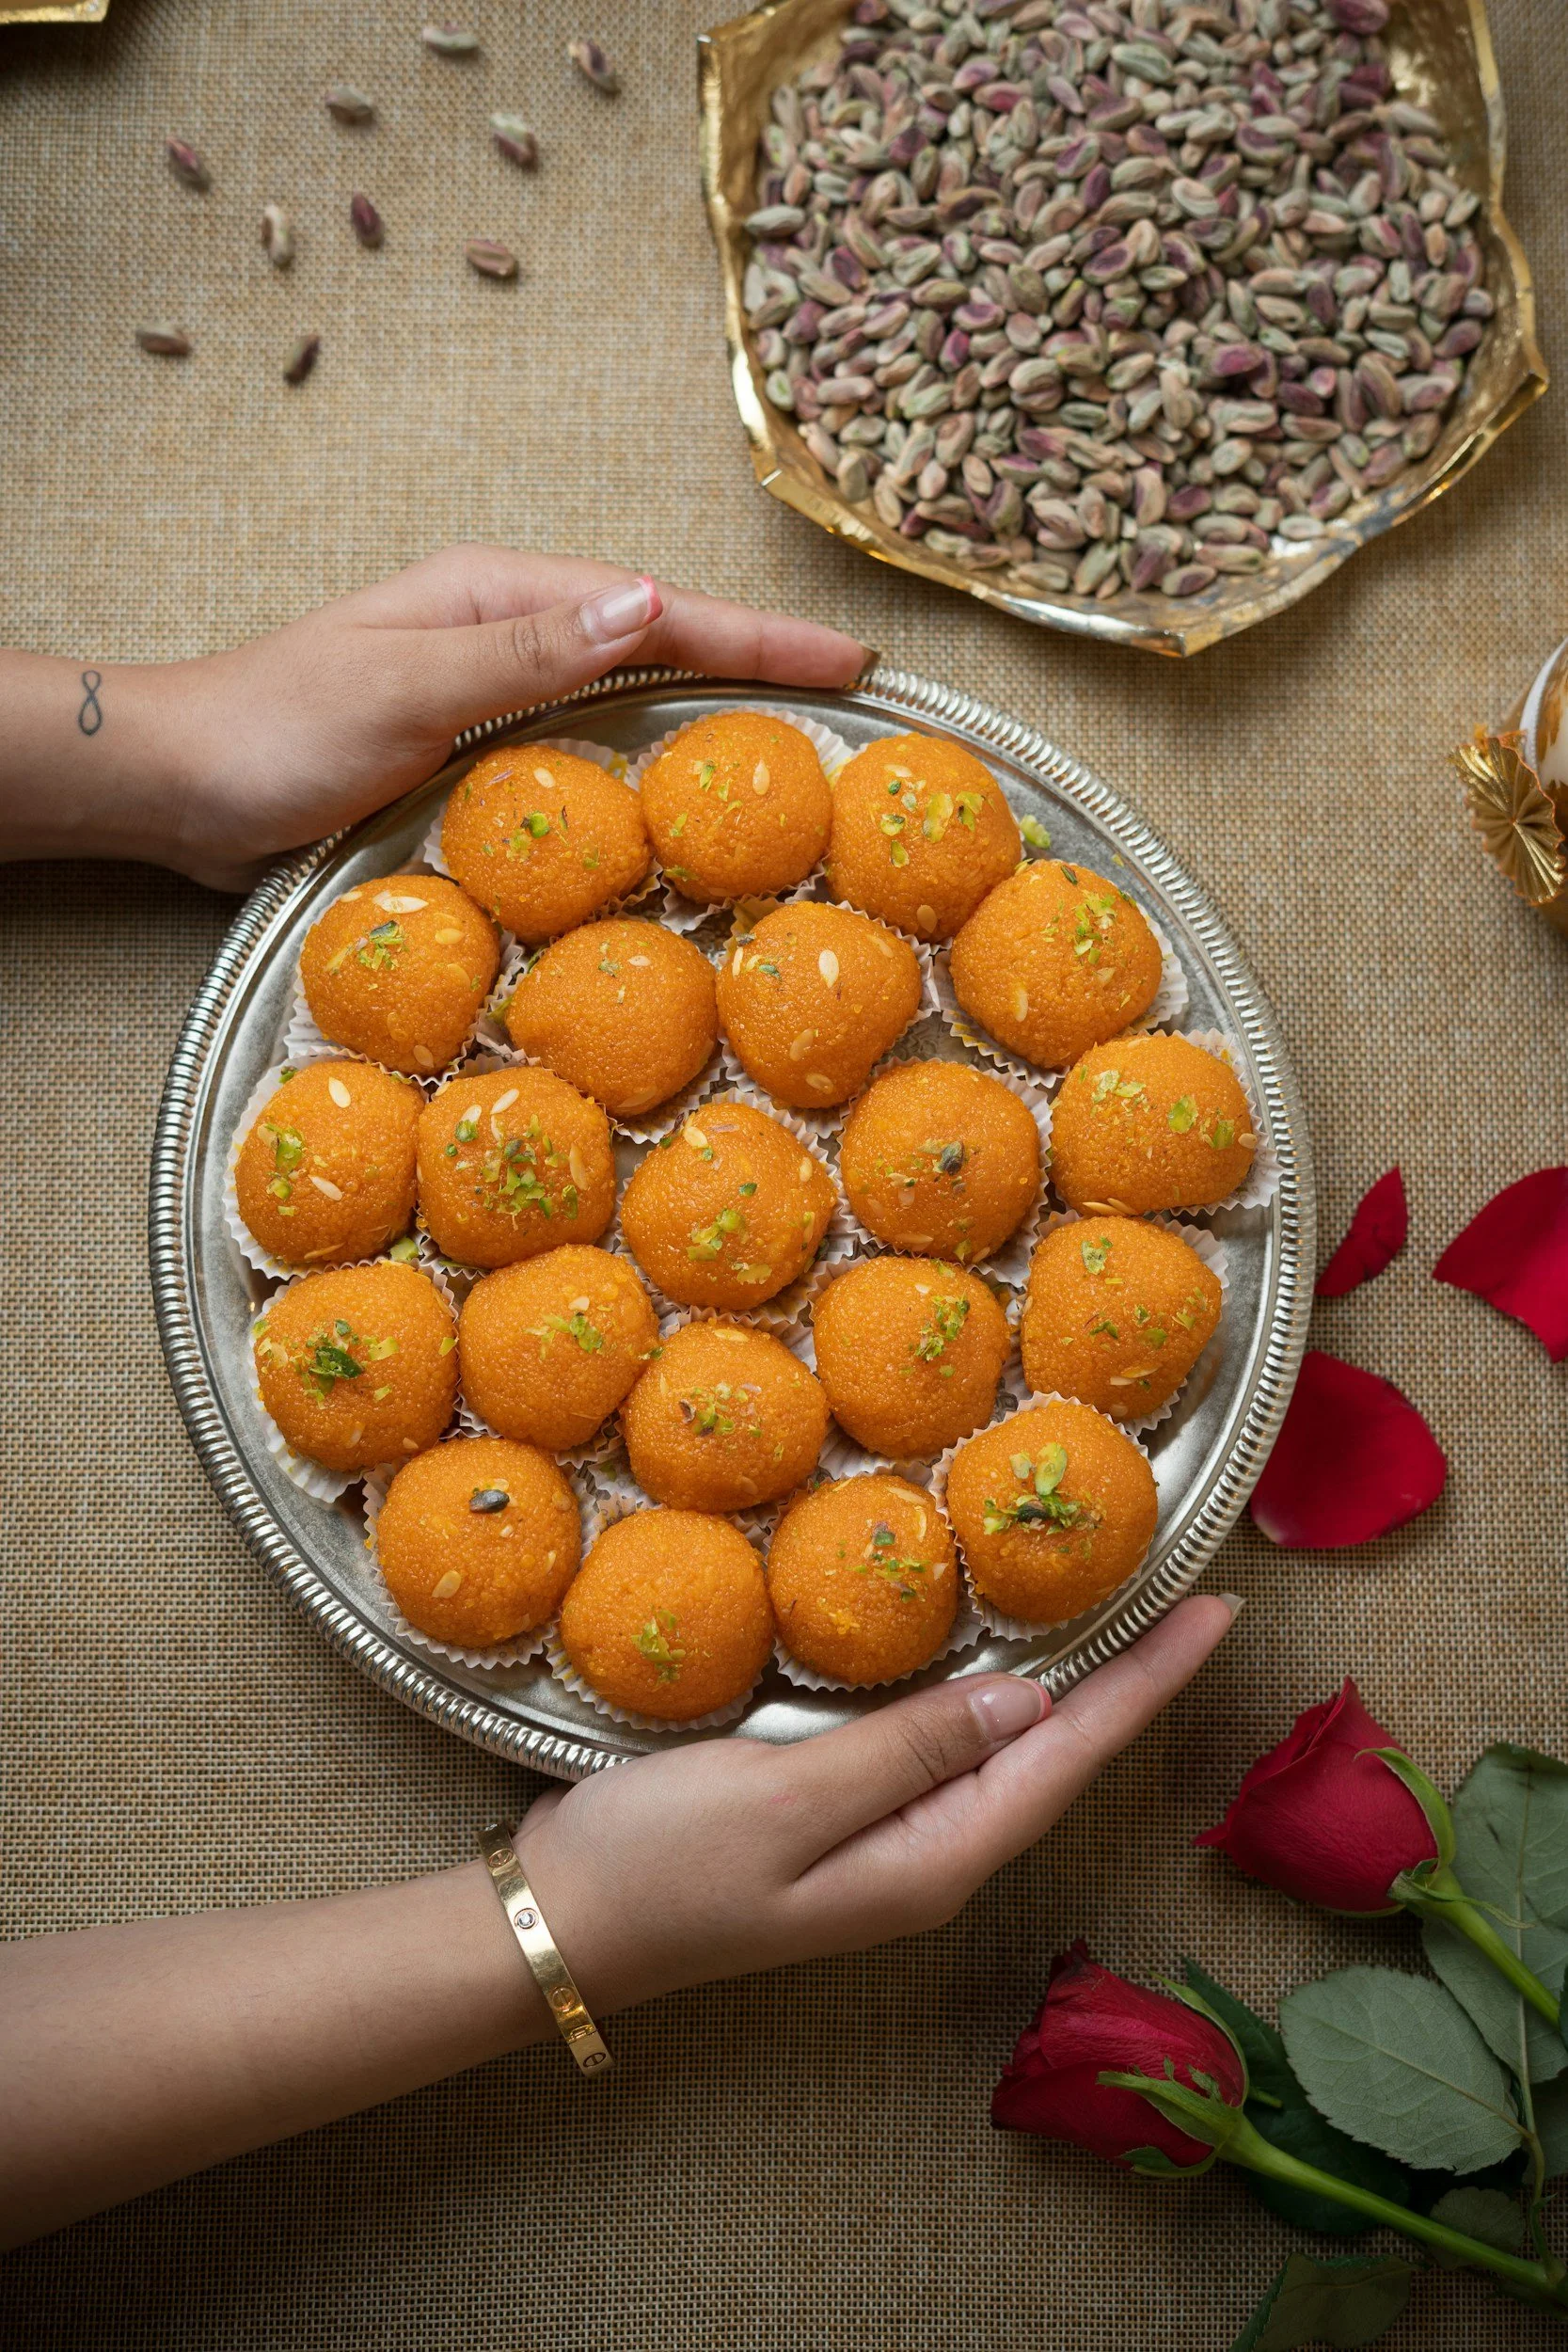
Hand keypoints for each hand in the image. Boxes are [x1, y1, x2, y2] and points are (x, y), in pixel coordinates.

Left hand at [170, 549, 866, 888]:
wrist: (178, 784)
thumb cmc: (277, 732)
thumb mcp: (408, 686)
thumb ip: (529, 650)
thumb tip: (650, 603)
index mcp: (497, 594)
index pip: (657, 607)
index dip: (757, 633)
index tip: (847, 656)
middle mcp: (504, 629)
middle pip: (658, 633)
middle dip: (756, 653)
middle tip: (850, 687)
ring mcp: (490, 685)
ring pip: (628, 684)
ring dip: (710, 697)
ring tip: (796, 726)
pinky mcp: (472, 743)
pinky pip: (585, 735)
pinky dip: (646, 747)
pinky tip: (677, 780)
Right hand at [517, 1595, 1237, 2015]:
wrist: (554, 1924)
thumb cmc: (658, 1865)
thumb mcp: (784, 1798)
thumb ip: (907, 1749)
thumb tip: (1026, 1700)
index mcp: (931, 1859)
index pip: (1068, 1755)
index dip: (1146, 1682)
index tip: (1218, 1613)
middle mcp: (929, 1855)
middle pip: (1055, 1754)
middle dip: (1129, 1678)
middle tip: (1194, 1594)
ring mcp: (887, 1839)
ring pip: (1005, 1748)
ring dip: (1069, 1680)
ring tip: (1129, 1608)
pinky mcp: (842, 1811)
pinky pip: (944, 1742)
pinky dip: (988, 1690)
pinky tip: (999, 1650)